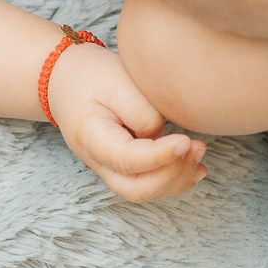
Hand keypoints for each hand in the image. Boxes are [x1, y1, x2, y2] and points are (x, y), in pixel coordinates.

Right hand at [46, 43, 206, 201]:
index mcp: (90, 137)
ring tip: (199, 150)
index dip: (159, 156)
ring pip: (144, 192)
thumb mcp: (116, 79)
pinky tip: (194, 167)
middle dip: (171, 175)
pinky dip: (174, 180)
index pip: (127, 160)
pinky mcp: (124, 166)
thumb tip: (163, 137)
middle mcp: (97, 161)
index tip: (185, 141)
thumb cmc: (92, 75)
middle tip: (196, 146)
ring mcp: (109, 168)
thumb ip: (142, 110)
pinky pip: (148, 184)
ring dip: (176, 178)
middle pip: (135, 189)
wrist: (68, 79)